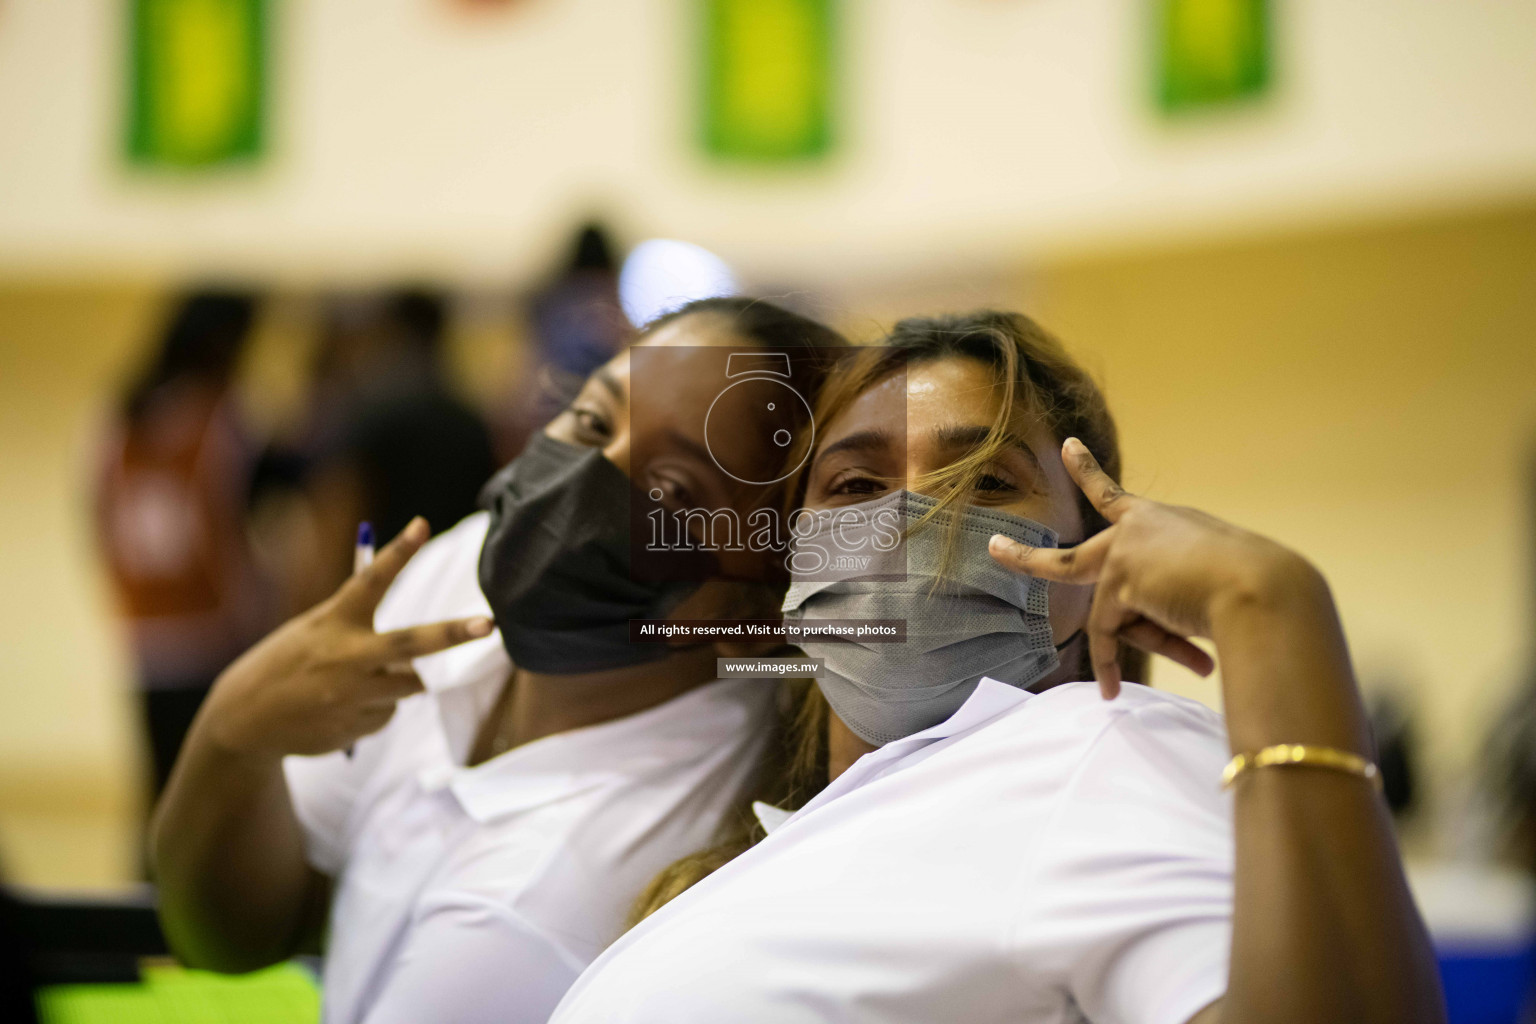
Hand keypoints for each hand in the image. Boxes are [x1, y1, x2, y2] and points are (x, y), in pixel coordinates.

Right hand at [200, 517, 493, 756]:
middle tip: (489, 625)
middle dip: (453, 633)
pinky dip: (375, 709)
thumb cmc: (288, 663)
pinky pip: (390, 713)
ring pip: (410, 683)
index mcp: (334, 622)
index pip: (371, 580)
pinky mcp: (358, 727)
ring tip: (351, 684)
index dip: (398, 552)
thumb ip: (356, 624)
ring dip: (396, 682)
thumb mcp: (313, 631)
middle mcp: (347, 657)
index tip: (422, 524)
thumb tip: (414, 646)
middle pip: (412, 643)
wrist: (244, 721)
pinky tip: (340, 709)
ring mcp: (353, 695)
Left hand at [989, 438, 1322, 698]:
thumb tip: (1158, 635)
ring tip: (1102, 683)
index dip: (1087, 473)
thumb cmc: (1257, 590)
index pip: (1117, 498)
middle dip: (1027, 557)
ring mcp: (1126, 551)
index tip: (1067, 448)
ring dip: (1108, 653)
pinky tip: (1112, 691)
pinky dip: (1111, 663)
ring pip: (1101, 613)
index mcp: (1167, 522)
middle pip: (1073, 555)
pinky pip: (1108, 633)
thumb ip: (1171, 603)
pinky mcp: (1120, 580)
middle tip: (993, 547)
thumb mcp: (1209, 589)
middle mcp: (1141, 528)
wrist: (1265, 589)